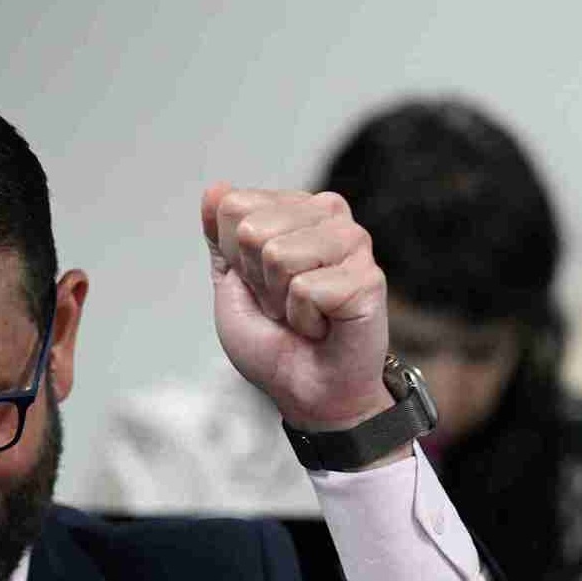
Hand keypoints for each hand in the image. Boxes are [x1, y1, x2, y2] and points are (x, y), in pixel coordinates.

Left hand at [202, 184, 391, 429]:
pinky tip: (324, 326)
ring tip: (304, 316)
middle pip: (252, 229)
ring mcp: (353, 243)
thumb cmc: (274, 341)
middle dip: (257, 280)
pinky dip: (304, 319)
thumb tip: (214, 189)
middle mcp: (328, 215)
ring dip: (280, 301)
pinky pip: (305, 289)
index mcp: (295, 210)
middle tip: (283, 305)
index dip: (235, 259)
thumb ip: (220, 239)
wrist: (305, 391)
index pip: (234, 207)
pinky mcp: (367, 277)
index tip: (259, 287)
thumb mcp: (231, 286)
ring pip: (279, 255)